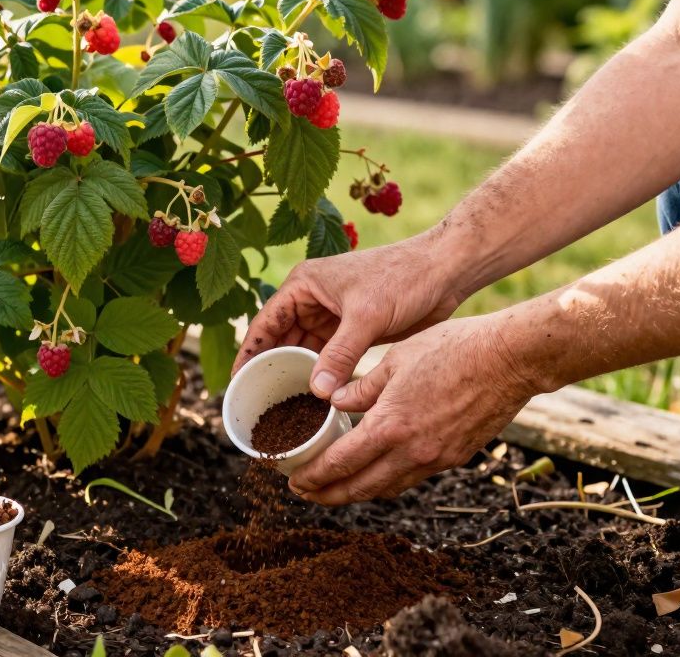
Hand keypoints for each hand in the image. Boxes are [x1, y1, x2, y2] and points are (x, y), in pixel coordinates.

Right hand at [233, 232, 466, 397]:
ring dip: (295, 375)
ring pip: (303, 351)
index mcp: (304, 285)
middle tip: (257, 403)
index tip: (235, 382)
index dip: (248, 353)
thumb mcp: (366, 317)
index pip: (265, 324)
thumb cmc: (403, 278)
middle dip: (270, 368)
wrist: (443, 272)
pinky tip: (313, 399)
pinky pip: (326, 357)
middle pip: (280, 340)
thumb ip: (340, 354)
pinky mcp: (351, 331)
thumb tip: (317, 392)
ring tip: (282, 407)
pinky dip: (319, 376)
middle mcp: (311, 300)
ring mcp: (331, 316)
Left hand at [287, 315, 542, 504]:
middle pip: (360, 488)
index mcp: (390, 426)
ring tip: (336, 488)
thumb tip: (333, 402)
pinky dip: (388, 480)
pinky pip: (412, 478)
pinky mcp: (455, 457)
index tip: (295, 482)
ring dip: (357, 493)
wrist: (510, 359)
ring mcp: (436, 459)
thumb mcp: (394, 360)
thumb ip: (361, 388)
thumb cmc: (452, 349)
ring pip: (387, 488)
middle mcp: (412, 452)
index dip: (314, 478)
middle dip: (328, 496)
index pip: (339, 464)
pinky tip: (377, 470)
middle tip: (306, 494)